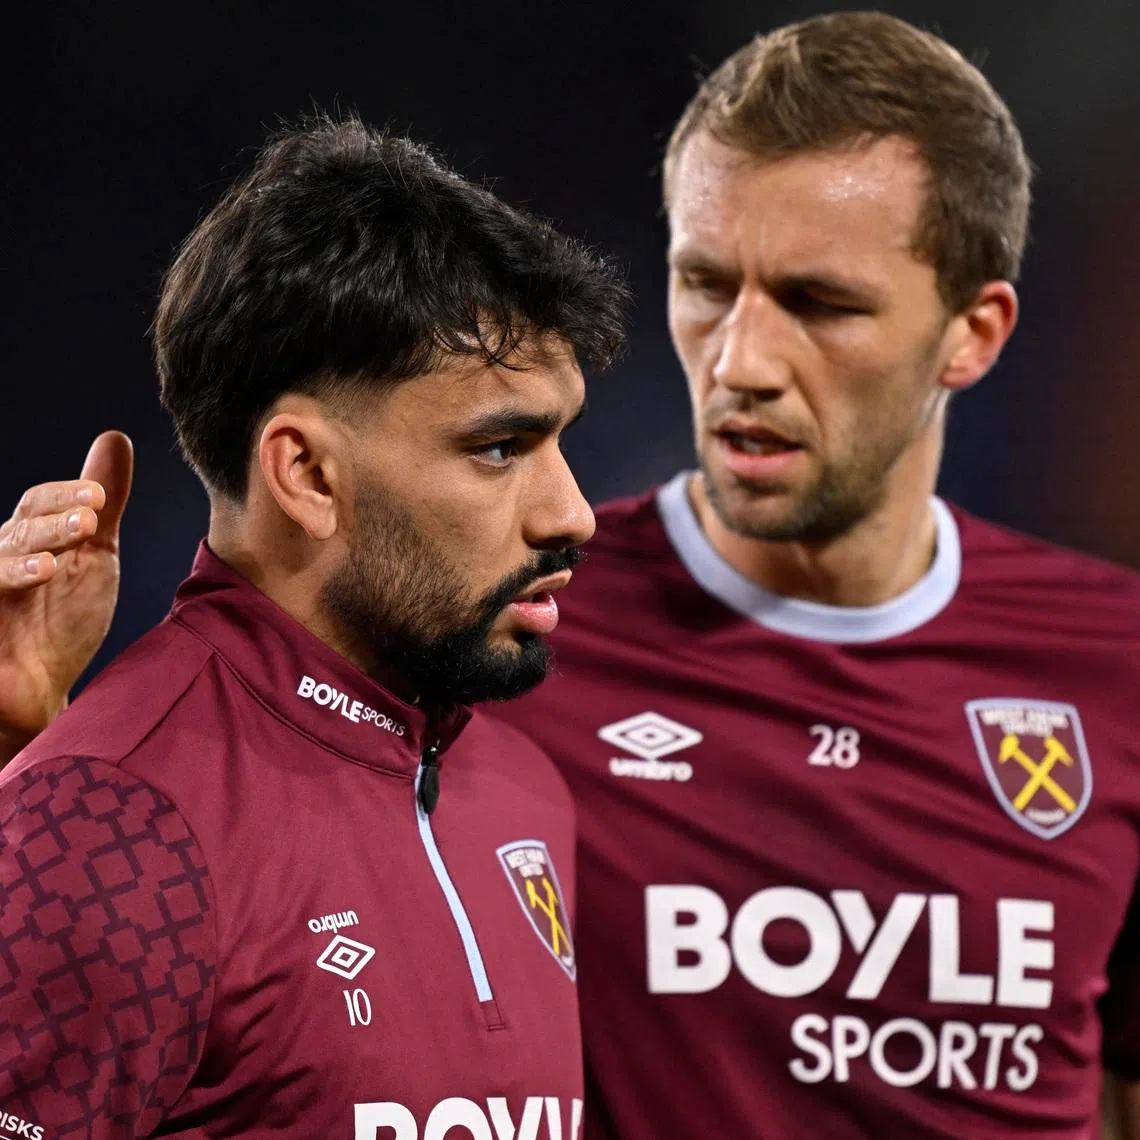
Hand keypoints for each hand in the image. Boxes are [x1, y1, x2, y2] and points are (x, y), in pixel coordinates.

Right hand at [0, 432, 132, 764]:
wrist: (43, 690)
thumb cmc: (62, 620)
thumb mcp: (92, 556)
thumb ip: (103, 506)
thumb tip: (114, 438)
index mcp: (27, 540)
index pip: (38, 504)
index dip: (66, 496)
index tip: (100, 498)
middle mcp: (0, 561)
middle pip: (17, 531)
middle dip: (51, 524)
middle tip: (89, 521)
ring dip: (25, 557)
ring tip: (58, 559)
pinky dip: (1, 584)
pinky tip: (37, 577)